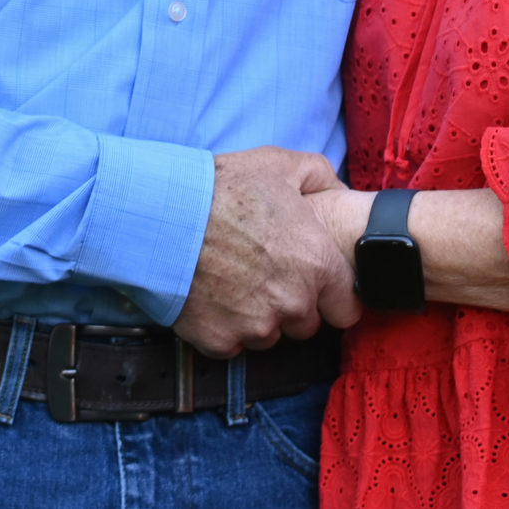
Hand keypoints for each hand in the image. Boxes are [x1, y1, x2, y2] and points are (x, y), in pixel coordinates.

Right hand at [175, 147, 363, 355]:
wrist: (161, 217)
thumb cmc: (222, 188)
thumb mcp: (280, 164)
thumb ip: (320, 177)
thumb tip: (337, 189)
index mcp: (317, 264)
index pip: (347, 309)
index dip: (333, 297)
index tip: (317, 287)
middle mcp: (292, 303)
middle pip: (306, 324)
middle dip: (292, 304)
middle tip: (266, 273)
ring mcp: (255, 326)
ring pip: (268, 335)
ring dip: (258, 317)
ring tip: (234, 280)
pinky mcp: (219, 340)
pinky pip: (232, 344)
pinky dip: (223, 326)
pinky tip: (210, 294)